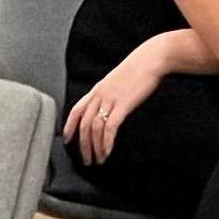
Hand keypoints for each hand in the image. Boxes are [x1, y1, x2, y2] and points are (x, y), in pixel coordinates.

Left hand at [63, 41, 167, 166]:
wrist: (151, 59)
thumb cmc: (140, 68)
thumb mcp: (118, 80)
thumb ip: (111, 92)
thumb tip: (110, 105)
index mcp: (97, 89)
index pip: (76, 110)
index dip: (69, 126)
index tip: (67, 140)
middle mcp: (99, 95)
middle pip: (84, 124)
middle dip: (83, 146)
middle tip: (87, 160)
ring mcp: (110, 100)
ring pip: (94, 129)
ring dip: (96, 147)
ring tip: (99, 159)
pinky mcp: (123, 105)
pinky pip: (110, 127)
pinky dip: (107, 142)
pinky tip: (108, 150)